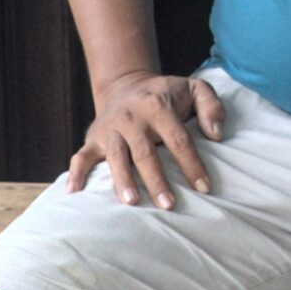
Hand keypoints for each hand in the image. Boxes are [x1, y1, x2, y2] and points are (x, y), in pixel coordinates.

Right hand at [66, 72, 224, 209]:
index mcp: (158, 107)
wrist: (127, 85)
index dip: (192, 165)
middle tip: (168, 205)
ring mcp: (110, 129)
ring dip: (122, 180)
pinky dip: (75, 174)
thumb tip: (216, 135)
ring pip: (116, 157)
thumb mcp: (195, 89)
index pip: (178, 140)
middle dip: (157, 181)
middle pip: (145, 153)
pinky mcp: (93, 138)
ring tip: (132, 202)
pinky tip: (74, 193)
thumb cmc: (167, 94)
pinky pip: (81, 157)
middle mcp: (132, 118)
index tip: (204, 188)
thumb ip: (211, 107)